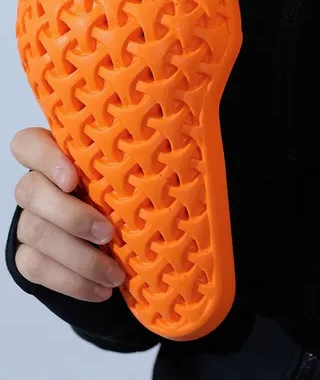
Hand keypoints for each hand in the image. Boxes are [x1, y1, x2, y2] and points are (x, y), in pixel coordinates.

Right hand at [11, 128, 124, 301]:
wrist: (114, 236)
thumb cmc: (128, 194)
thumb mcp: (132, 177)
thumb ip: (136, 167)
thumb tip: (178, 167)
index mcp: (59, 156)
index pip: (30, 144)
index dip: (45, 159)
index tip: (72, 179)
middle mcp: (37, 184)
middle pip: (30, 191)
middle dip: (71, 217)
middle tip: (108, 234)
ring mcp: (28, 219)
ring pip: (35, 233)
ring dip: (79, 258)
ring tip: (115, 274)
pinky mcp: (27, 254)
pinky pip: (36, 268)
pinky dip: (72, 282)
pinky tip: (101, 290)